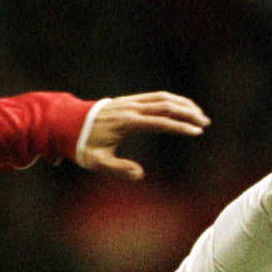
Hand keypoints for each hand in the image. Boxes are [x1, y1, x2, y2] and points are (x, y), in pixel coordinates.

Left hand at [76, 92, 208, 180]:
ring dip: (183, 104)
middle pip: (166, 105)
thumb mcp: (97, 162)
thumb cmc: (83, 145)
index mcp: (127, 122)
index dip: (180, 126)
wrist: (67, 123)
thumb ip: (119, 170)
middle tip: (204, 124)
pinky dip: (172, 101)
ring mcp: (130, 101)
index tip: (196, 132)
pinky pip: (155, 97)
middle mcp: (131, 108)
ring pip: (162, 97)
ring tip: (199, 115)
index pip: (160, 121)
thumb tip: (140, 175)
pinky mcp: (129, 100)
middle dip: (188, 113)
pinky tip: (181, 108)